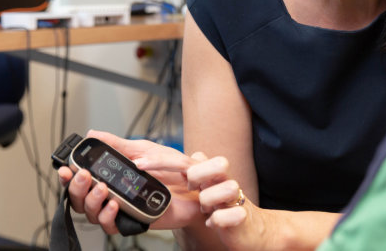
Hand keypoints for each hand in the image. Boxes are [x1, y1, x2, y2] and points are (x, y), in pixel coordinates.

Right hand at [56, 130, 202, 233]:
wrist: (194, 187)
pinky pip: (110, 226)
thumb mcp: (143, 150)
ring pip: (90, 213)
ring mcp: (118, 210)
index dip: (68, 177)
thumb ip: (118, 144)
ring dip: (92, 200)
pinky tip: (114, 203)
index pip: (81, 180)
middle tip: (84, 176)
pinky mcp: (130, 222)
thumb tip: (92, 133)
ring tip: (103, 187)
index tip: (64, 168)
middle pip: (79, 198)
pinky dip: (108, 215)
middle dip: (76, 187)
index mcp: (109, 178)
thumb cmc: (170, 170)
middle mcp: (109, 195)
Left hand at [138, 153, 279, 250]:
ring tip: (207, 208)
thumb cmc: (220, 206)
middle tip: (186, 183)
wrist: (247, 228)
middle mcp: (221, 179)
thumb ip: (183, 172)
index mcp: (207, 171)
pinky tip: (213, 222)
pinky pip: (230, 215)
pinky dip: (219, 220)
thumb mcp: (199, 187)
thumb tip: (151, 161)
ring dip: (210, 199)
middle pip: (210, 163)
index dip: (162, 159)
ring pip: (226, 187)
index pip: (183, 158)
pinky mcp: (241, 215)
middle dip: (195, 173)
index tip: (139, 163)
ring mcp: (233, 196)